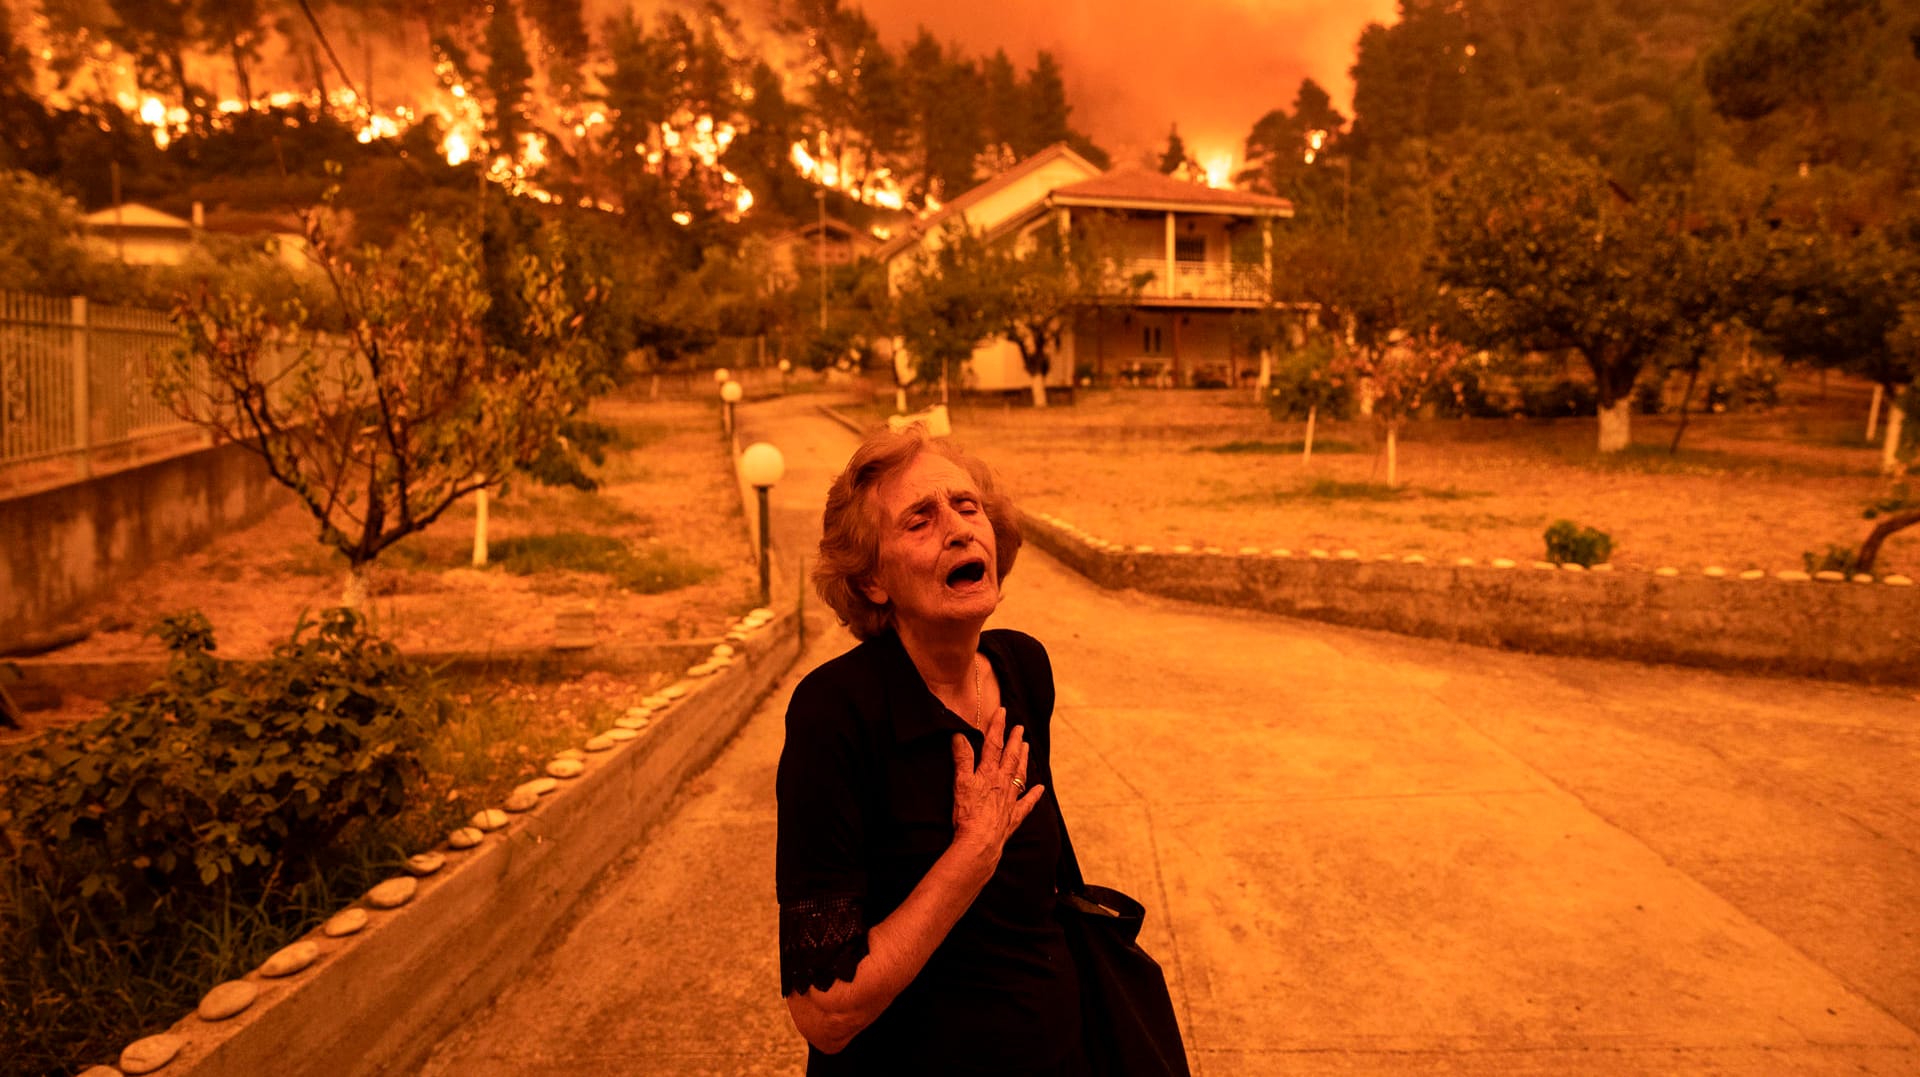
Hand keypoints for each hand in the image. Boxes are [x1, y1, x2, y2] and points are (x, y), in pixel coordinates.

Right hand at [949, 706, 1043, 864]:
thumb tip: (959, 735)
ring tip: (1028, 747)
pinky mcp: (1013, 816)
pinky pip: (1027, 803)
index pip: (993, 744)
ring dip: (1024, 760)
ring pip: (1020, 775)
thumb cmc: (967, 813)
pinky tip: (1041, 788)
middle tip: (1020, 727)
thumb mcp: (960, 782)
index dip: (997, 727)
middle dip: (1014, 740)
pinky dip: (1035, 795)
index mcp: (989, 773)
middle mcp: (1003, 783)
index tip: (1002, 711)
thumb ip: (962, 758)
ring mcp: (1010, 799)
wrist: (980, 842)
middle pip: (1010, 757)